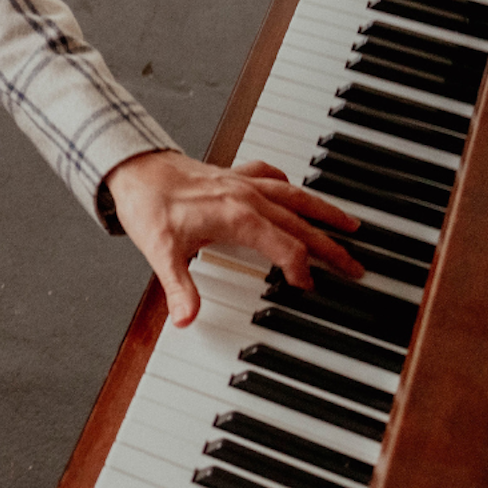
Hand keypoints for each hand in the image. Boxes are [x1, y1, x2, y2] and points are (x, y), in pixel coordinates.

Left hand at [103, 149, 362, 326]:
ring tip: (350, 224)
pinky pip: (271, 176)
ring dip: (324, 211)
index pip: (286, 249)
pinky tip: (295, 191)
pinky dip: (288, 185)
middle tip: (355, 267)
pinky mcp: (233, 174)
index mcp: (238, 217)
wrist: (132, 169)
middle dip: (331, 247)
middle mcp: (247, 197)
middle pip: (301, 225)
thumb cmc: (147, 205)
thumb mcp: (161, 253)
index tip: (307, 287)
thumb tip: (186, 319)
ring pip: (296, 196)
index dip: (300, 271)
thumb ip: (179, 288)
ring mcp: (242, 183)